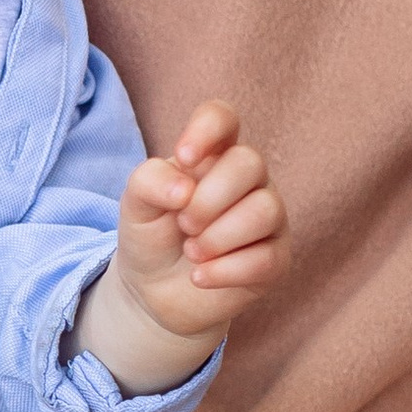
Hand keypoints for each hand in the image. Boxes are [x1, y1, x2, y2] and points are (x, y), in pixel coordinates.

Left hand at [73, 102, 290, 395]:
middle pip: (250, 163)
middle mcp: (248, 180)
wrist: (153, 292)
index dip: (207, 130)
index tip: (183, 158)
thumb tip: (186, 188)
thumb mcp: (135, 204)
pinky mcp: (276, 259)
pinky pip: (266, 258)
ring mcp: (268, 217)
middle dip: (208, 200)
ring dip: (218, 237)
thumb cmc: (151, 236)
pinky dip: (224, 271)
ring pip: (266, 210)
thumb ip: (150, 180)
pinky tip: (200, 277)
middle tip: (183, 225)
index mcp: (212, 155)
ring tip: (192, 252)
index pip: (223, 118)